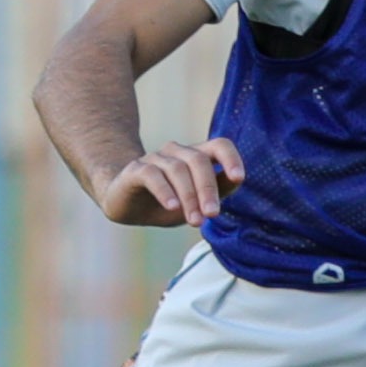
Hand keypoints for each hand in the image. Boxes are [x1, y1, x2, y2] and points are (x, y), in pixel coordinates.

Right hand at [98, 133, 243, 226]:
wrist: (127, 207)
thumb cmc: (169, 203)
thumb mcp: (197, 202)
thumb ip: (218, 190)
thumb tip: (236, 180)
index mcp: (196, 156)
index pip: (220, 145)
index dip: (231, 158)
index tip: (239, 178)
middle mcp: (177, 152)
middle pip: (198, 161)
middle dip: (208, 189)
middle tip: (212, 215)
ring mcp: (155, 158)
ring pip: (177, 169)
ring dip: (189, 196)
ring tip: (195, 221)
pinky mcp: (135, 169)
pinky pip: (152, 175)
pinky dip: (164, 191)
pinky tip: (172, 207)